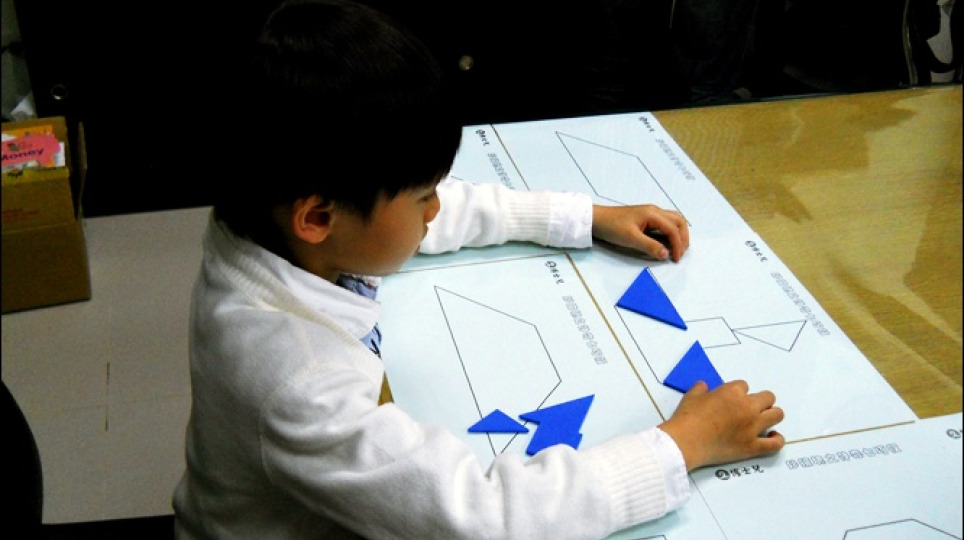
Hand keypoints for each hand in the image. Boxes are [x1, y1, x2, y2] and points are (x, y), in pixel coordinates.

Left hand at [591, 204, 689, 261]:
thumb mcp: (631, 239)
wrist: (597, 219)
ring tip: (678, 248)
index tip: (675, 259)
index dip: (678, 245)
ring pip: (674, 220)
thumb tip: (666, 254)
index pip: (673, 229)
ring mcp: (651, 213)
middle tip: (680, 253)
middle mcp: (655, 211)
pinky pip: (665, 223)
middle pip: (678, 221)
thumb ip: (650, 246)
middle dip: (683, 238)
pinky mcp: (646, 217)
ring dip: (679, 234)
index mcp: (653, 214)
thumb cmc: (612, 227)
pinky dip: (671, 232)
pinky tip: (668, 242)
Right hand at [658, 380, 784, 470]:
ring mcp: (753, 427)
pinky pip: (775, 443)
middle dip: (760, 401)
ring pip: (777, 415)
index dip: (738, 392)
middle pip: (767, 397)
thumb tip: (704, 386)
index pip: (744, 386)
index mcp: (733, 392)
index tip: (731, 400)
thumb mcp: (691, 396)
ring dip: (772, 414)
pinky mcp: (753, 446)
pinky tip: (772, 436)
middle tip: (749, 409)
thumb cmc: (687, 418)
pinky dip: (777, 439)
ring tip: (764, 419)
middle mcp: (748, 407)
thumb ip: (700, 388)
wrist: (686, 442)